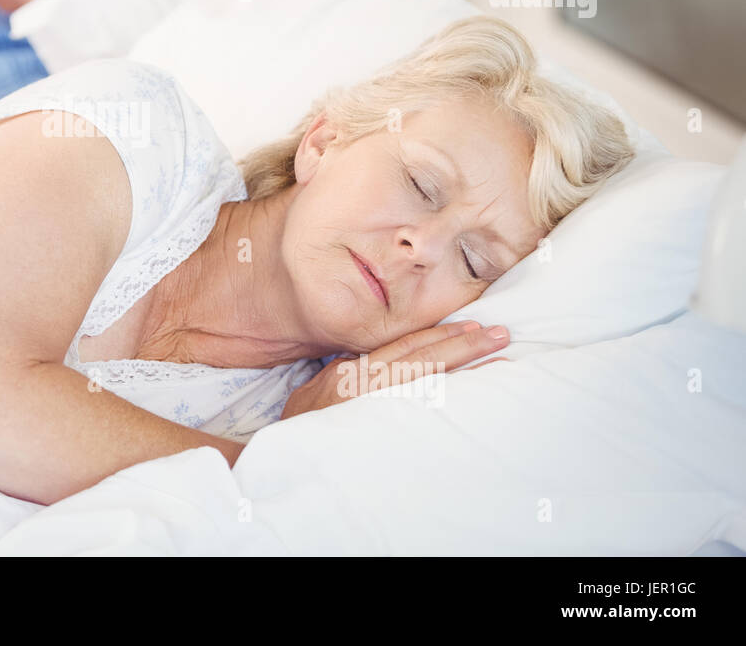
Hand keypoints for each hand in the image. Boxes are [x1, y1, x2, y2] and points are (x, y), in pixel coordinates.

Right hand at [279, 320, 509, 419]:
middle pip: (419, 355)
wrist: (278, 452)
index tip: (472, 326)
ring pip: (421, 375)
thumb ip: (353, 374)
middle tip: (500, 334)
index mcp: (352, 370)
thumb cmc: (302, 423)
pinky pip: (411, 404)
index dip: (439, 335)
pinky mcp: (370, 422)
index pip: (404, 346)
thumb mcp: (324, 389)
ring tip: (494, 352)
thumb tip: (382, 363)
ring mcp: (367, 402)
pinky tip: (467, 389)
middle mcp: (362, 381)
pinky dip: (440, 392)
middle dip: (462, 343)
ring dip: (459, 360)